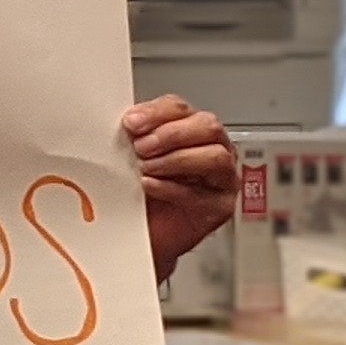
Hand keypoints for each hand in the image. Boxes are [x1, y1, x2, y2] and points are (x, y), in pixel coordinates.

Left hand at [124, 94, 240, 279]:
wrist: (143, 236)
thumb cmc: (140, 196)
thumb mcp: (131, 159)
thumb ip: (133, 138)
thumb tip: (124, 124)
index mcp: (188, 129)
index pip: (180, 108)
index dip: (156, 113)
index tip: (131, 123)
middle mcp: (211, 148)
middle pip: (207, 126)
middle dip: (170, 134)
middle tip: (141, 148)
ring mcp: (221, 177)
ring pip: (214, 156)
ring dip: (176, 160)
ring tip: (146, 169)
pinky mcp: (220, 206)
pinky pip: (203, 193)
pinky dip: (173, 188)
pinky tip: (150, 186)